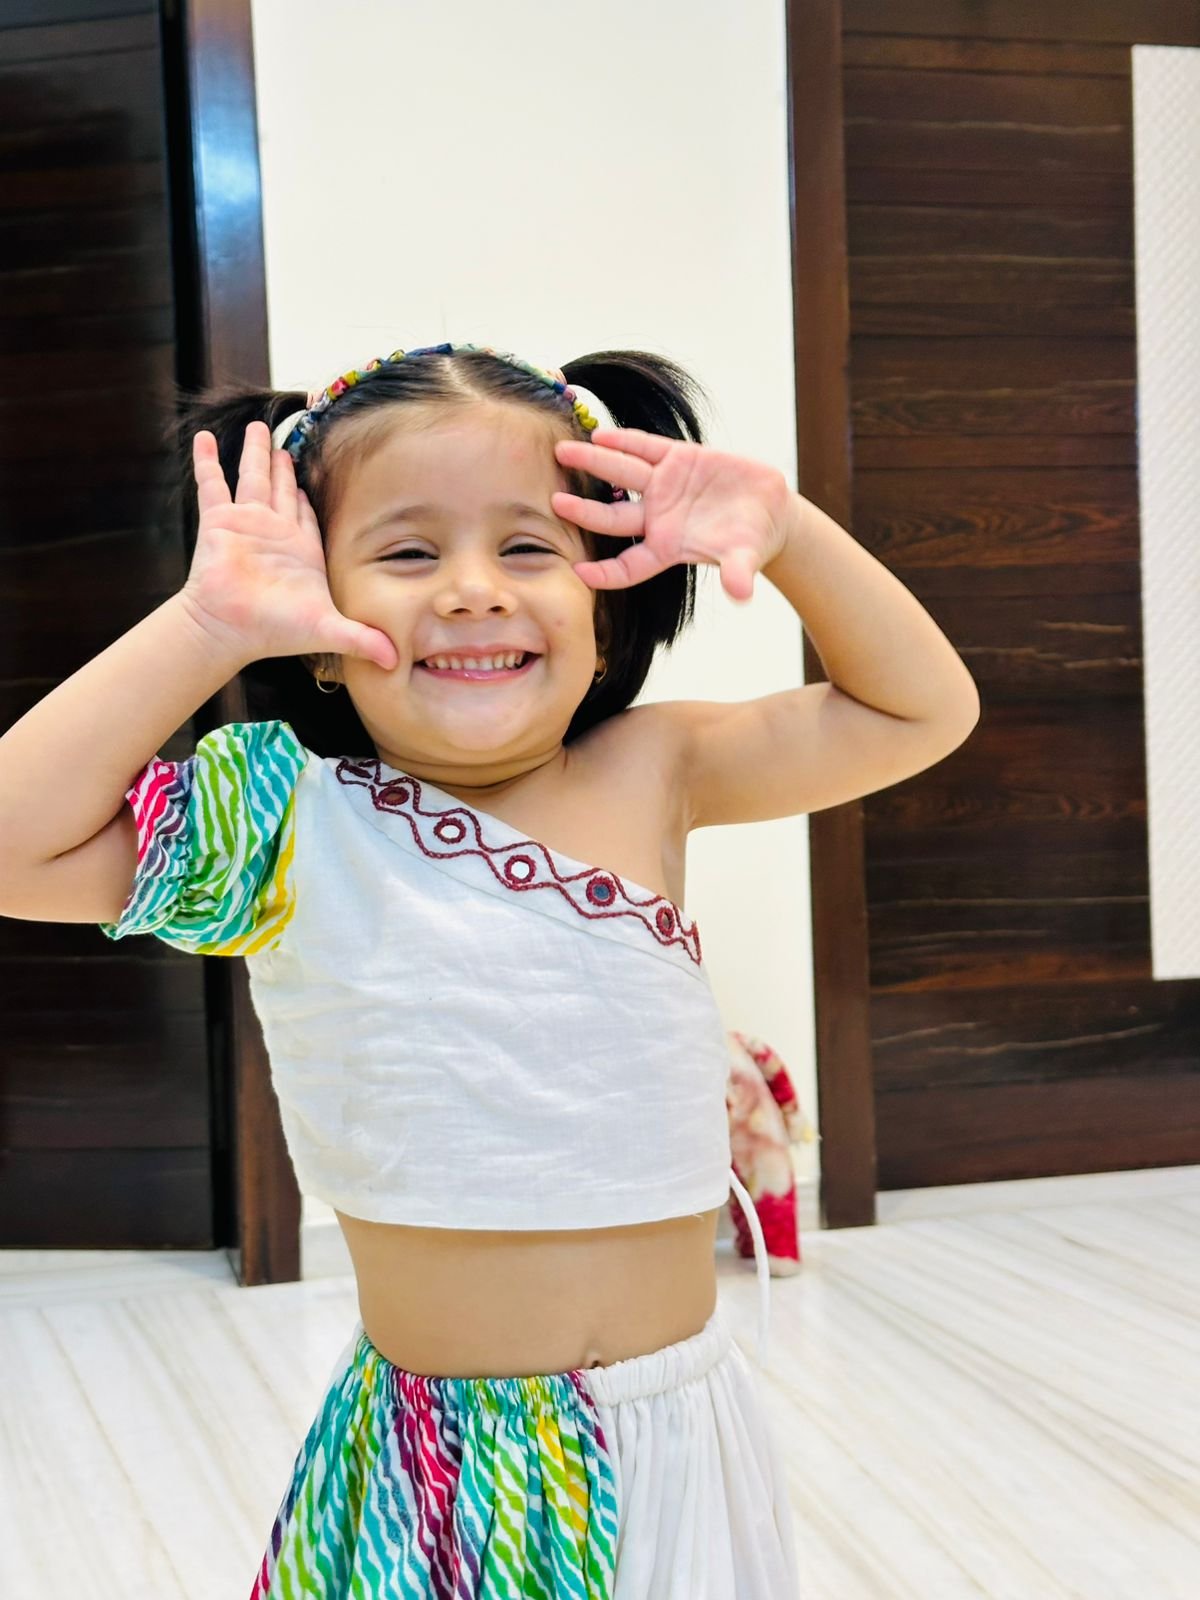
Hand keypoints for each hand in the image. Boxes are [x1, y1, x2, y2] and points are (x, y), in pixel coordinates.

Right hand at [181, 422, 396, 669]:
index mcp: (301, 550)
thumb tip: (394, 662)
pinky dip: (207, 460)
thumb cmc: (274, 629)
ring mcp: (246, 523)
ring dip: (256, 454)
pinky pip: (212, 483)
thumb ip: (361, 639)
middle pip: (283, 489)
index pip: (310, 514)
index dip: (313, 494)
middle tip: (288, 441)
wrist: (228, 629)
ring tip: (259, 429)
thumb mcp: (327, 629)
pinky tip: (204, 436)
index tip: (320, 471)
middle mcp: (274, 532)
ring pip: (253, 478)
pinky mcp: (219, 520)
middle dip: (285, 467)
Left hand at [552, 428, 792, 601]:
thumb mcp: (746, 557)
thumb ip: (738, 572)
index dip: (606, 572)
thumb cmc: (752, 541)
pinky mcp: (678, 459)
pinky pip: (645, 447)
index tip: (579, 572)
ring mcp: (664, 486)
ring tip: (563, 451)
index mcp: (667, 548)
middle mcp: (657, 518)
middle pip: (612, 516)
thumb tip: (741, 594)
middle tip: (555, 502)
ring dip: (593, 463)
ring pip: (621, 474)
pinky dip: (625, 440)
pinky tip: (600, 434)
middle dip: (584, 510)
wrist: (768, 509)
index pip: (629, 566)